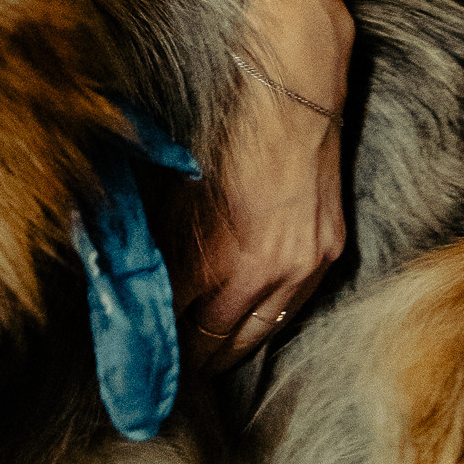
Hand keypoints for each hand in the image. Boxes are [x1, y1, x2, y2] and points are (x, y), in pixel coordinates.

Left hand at [171, 0, 352, 363]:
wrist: (295, 91)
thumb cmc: (226, 132)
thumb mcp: (178, 191)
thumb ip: (161, 243)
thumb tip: (135, 282)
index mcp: (216, 253)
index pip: (175, 323)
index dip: (154, 343)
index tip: (138, 356)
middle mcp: (262, 271)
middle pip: (215, 342)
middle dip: (187, 360)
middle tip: (165, 373)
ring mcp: (302, 267)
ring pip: (258, 335)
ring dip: (226, 352)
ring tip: (201, 364)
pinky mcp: (328, 255)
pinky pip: (292, 312)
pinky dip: (264, 325)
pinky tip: (245, 332)